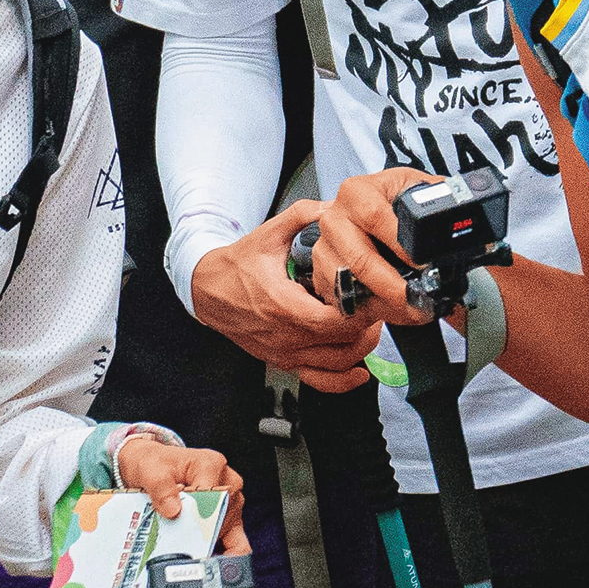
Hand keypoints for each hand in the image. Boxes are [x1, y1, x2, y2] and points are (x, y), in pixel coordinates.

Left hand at [113, 432, 249, 556]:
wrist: (155, 467)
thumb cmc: (156, 465)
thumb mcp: (150, 470)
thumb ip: (161, 487)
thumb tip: (174, 510)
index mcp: (211, 466)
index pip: (212, 499)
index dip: (197, 520)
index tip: (181, 536)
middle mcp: (228, 483)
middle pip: (222, 520)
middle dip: (203, 539)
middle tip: (182, 555)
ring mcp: (231, 502)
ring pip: (230, 534)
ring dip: (208, 548)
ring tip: (186, 560)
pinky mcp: (230, 518)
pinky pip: (234, 542)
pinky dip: (219, 555)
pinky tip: (202, 564)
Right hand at [190, 199, 383, 386]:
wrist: (209, 291)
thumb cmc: (238, 266)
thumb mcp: (269, 234)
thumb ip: (302, 215)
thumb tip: (333, 206)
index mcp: (283, 305)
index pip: (333, 320)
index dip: (361, 311)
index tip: (374, 294)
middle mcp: (285, 335)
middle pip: (341, 343)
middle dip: (368, 325)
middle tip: (380, 304)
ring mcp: (285, 353)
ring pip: (336, 364)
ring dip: (361, 348)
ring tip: (371, 325)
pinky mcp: (284, 362)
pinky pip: (318, 381)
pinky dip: (343, 381)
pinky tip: (360, 372)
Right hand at [308, 169, 447, 334]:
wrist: (369, 214)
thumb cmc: (394, 203)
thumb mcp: (416, 190)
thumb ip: (440, 199)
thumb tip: (464, 215)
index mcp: (357, 192)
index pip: (376, 218)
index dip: (401, 246)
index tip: (423, 267)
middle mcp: (335, 218)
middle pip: (361, 260)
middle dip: (392, 288)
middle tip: (416, 302)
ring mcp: (324, 247)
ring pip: (348, 286)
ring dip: (382, 305)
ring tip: (410, 310)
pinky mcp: (320, 273)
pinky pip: (340, 300)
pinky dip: (366, 312)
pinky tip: (388, 309)